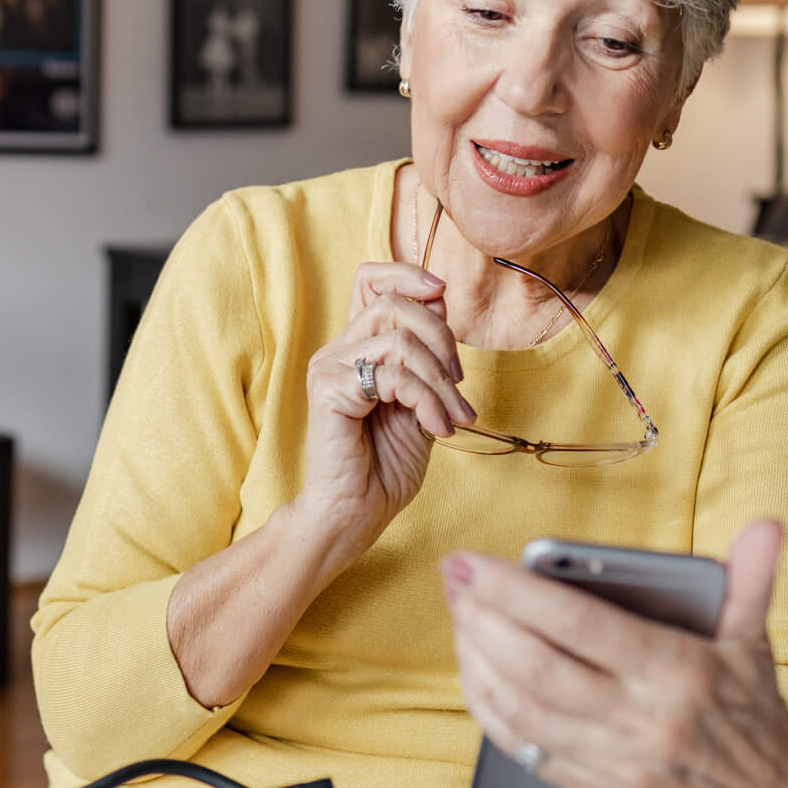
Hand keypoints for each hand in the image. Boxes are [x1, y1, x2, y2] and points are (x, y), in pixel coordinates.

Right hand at [294, 261, 475, 564]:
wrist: (357, 514)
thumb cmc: (385, 465)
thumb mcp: (421, 401)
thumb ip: (428, 357)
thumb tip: (441, 303)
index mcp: (357, 347)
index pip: (370, 279)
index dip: (407, 274)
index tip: (441, 293)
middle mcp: (338, 351)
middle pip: (393, 304)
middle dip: (441, 338)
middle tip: (457, 384)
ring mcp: (329, 369)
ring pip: (398, 340)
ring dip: (439, 380)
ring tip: (451, 417)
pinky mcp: (329, 392)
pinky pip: (392, 376)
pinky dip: (426, 400)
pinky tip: (435, 429)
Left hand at [443, 518, 787, 787]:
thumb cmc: (752, 713)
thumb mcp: (756, 642)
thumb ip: (753, 580)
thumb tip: (768, 526)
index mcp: (679, 673)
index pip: (580, 624)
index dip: (517, 592)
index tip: (474, 563)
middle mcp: (642, 721)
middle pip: (537, 668)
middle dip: (482, 619)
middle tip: (453, 581)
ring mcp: (615, 763)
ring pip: (522, 711)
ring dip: (477, 661)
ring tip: (459, 617)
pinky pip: (525, 750)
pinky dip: (490, 709)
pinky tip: (474, 672)